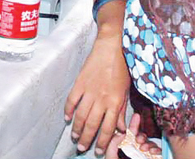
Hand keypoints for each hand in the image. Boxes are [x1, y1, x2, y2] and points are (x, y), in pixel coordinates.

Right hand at [65, 34, 129, 155]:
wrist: (112, 46)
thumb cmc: (122, 66)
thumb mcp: (126, 90)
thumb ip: (122, 110)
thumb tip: (121, 128)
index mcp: (115, 102)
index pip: (108, 128)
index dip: (102, 141)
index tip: (98, 150)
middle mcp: (101, 99)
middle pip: (92, 124)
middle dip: (87, 139)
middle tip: (82, 148)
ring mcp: (89, 90)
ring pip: (81, 115)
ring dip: (77, 128)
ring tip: (75, 137)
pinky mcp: (80, 82)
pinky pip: (72, 100)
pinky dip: (68, 110)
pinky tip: (67, 118)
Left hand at [106, 113, 159, 158]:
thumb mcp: (112, 158)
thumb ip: (112, 146)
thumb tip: (121, 134)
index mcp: (126, 150)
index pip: (130, 135)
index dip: (133, 125)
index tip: (136, 116)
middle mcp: (137, 153)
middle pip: (142, 138)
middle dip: (141, 135)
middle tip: (138, 140)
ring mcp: (146, 157)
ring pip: (151, 144)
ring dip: (148, 143)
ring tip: (144, 148)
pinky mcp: (155, 158)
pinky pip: (158, 152)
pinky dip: (156, 150)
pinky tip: (152, 153)